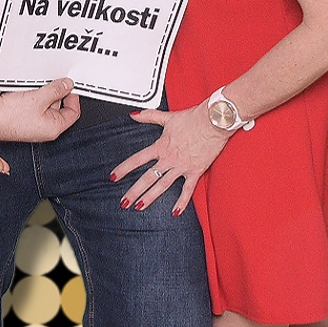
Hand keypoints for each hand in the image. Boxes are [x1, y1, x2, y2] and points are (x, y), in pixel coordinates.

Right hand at [0, 78, 78, 142]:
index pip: (74, 112)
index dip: (73, 97)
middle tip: (50, 83)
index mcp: (54, 128)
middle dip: (56, 94)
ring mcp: (34, 126)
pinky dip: (33, 98)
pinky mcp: (23, 121)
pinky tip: (27, 92)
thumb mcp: (39, 97)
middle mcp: (45, 130)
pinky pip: (34, 107)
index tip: (69, 86)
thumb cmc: (10, 115)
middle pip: (60, 108)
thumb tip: (68, 85)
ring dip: (43, 94)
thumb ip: (57, 90)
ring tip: (35, 88)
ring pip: (45, 106)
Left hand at [110, 104, 232, 214]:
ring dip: (150, 198)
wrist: (214, 121)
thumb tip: (134, 114)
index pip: (137, 160)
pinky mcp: (195, 171)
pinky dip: (181, 202)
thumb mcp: (168, 117)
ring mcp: (182, 166)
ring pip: (162, 186)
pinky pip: (187, 190)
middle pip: (147, 178)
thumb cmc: (194, 118)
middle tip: (124, 202)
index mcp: (161, 146)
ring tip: (140, 207)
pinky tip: (175, 212)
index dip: (124, 169)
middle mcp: (169, 159)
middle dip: (134, 191)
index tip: (114, 176)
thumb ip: (149, 116)